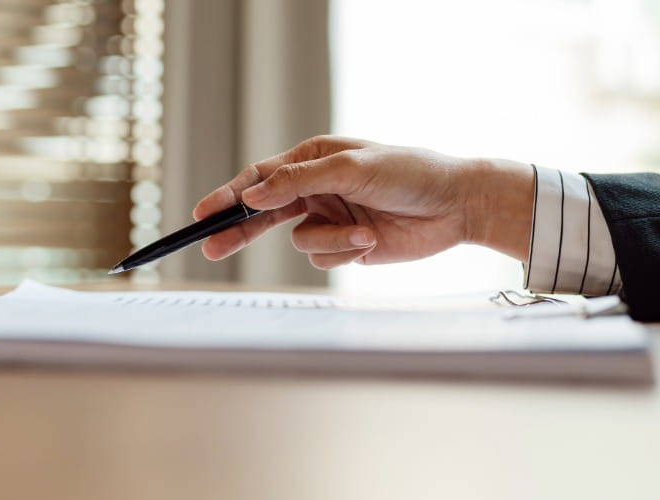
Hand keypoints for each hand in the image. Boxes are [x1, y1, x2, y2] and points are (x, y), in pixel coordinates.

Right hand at [192, 136, 534, 269]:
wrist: (456, 207)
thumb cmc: (409, 174)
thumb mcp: (351, 169)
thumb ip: (298, 181)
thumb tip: (252, 194)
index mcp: (313, 160)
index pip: (260, 178)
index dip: (228, 196)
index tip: (203, 214)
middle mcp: (316, 189)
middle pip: (263, 214)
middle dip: (239, 231)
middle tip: (210, 246)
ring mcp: (330, 218)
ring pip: (300, 241)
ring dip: (330, 242)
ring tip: (363, 234)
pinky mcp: (346, 247)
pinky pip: (323, 258)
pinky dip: (344, 253)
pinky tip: (371, 242)